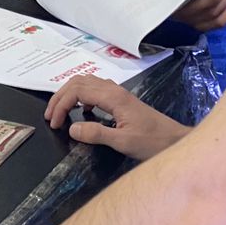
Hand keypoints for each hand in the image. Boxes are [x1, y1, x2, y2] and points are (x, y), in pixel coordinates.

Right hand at [45, 75, 187, 160]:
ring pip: (86, 83)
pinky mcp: (122, 100)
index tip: (54, 123)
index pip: (77, 91)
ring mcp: (118, 94)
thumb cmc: (152, 142)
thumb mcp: (123, 142)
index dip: (60, 105)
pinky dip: (81, 97)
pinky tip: (83, 111)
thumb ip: (96, 134)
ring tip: (60, 112)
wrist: (175, 141)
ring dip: (69, 95)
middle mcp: (114, 90)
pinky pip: (95, 90)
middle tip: (50, 116)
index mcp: (113, 97)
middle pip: (78, 82)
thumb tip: (71, 128)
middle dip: (60, 97)